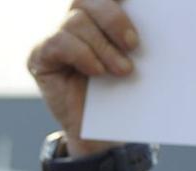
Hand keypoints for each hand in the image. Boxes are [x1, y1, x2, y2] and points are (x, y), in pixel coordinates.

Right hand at [27, 0, 140, 155]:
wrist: (101, 133)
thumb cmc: (121, 92)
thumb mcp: (135, 58)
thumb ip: (133, 34)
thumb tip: (155, 15)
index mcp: (100, 13)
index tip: (137, 1)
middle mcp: (74, 19)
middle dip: (114, 19)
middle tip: (133, 45)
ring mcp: (55, 36)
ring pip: (77, 21)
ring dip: (103, 47)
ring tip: (122, 71)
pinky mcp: (40, 55)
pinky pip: (59, 42)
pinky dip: (82, 55)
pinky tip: (96, 72)